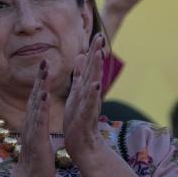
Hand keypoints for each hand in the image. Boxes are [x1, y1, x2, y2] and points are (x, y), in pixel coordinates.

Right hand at [12, 60, 53, 176]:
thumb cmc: (37, 158)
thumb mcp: (39, 135)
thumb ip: (39, 121)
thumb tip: (39, 110)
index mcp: (34, 120)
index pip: (37, 97)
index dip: (41, 80)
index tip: (45, 64)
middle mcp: (31, 121)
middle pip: (35, 95)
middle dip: (39, 78)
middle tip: (44, 60)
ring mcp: (31, 129)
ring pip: (35, 104)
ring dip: (40, 87)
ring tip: (45, 71)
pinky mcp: (36, 138)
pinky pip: (39, 120)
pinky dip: (41, 106)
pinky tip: (44, 95)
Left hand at [63, 33, 105, 159]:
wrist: (83, 145)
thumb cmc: (79, 119)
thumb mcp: (77, 93)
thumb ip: (80, 76)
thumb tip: (81, 55)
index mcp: (86, 88)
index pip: (91, 66)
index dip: (94, 50)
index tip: (97, 33)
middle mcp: (90, 95)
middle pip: (94, 71)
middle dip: (97, 53)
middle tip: (100, 36)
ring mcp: (89, 106)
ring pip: (93, 84)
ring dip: (96, 70)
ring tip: (98, 54)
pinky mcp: (85, 118)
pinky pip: (89, 105)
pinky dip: (92, 95)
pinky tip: (95, 85)